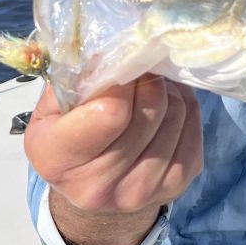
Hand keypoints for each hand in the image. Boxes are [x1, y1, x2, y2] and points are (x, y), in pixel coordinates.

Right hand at [24, 75, 202, 244]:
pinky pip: (193, 127)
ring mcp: (142, 190)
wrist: (90, 188)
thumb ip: (75, 81)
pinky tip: (166, 103)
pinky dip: (184, 105)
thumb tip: (116, 54)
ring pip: (177, 113)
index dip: (121, 80)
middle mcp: (100, 185)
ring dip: (168, 90)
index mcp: (58, 161)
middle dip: (148, 79)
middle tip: (139, 71)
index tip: (119, 68)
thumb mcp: (52, 109)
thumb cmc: (67, 138)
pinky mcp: (176, 184)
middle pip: (151, 109)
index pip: (111, 112)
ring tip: (151, 86)